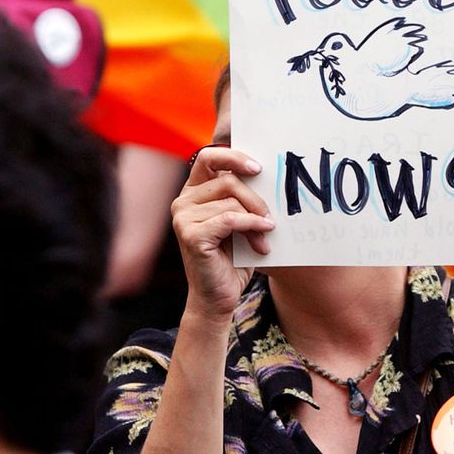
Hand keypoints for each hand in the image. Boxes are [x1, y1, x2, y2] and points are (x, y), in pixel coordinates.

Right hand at [172, 147, 272, 321]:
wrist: (218, 297)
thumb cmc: (232, 258)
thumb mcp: (240, 220)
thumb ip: (243, 197)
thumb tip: (265, 174)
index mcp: (194, 191)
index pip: (210, 156)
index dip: (234, 156)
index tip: (258, 169)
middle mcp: (183, 200)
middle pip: (228, 179)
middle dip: (256, 198)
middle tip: (271, 217)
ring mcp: (183, 217)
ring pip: (232, 200)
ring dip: (256, 219)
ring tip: (264, 237)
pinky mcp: (191, 234)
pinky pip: (230, 219)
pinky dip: (251, 226)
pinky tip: (262, 239)